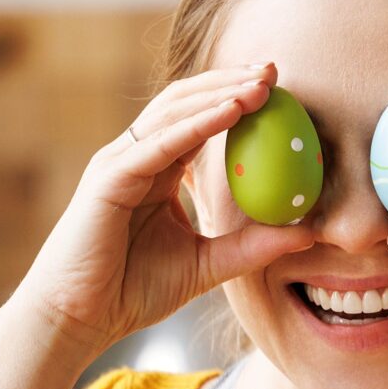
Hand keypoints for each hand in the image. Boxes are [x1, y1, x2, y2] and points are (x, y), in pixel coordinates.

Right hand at [10, 63, 317, 357]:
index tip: (279, 88)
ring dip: (219, 93)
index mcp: (156, 170)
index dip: (235, 98)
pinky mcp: (109, 178)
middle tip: (274, 70)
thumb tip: (308, 234)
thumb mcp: (207, 266)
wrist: (79, 318)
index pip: (198, 119)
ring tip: (260, 84)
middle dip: (230, 80)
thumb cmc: (132, 292)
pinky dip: (198, 124)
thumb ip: (252, 247)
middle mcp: (136, 157)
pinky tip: (232, 111)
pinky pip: (161, 143)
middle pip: (185, 102)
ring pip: (173, 111)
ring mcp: (120, 163)